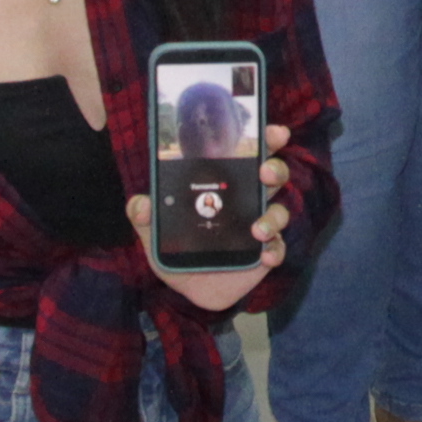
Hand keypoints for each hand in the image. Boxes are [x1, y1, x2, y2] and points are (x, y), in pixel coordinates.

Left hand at [123, 116, 293, 313]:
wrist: (187, 290)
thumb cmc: (176, 250)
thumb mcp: (154, 231)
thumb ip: (144, 216)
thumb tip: (141, 203)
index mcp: (224, 185)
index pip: (247, 155)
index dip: (264, 140)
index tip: (273, 132)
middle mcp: (247, 201)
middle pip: (272, 176)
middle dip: (275, 169)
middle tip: (264, 171)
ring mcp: (259, 227)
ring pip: (279, 212)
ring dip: (273, 217)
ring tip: (256, 230)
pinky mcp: (264, 254)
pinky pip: (277, 249)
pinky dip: (274, 251)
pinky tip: (265, 256)